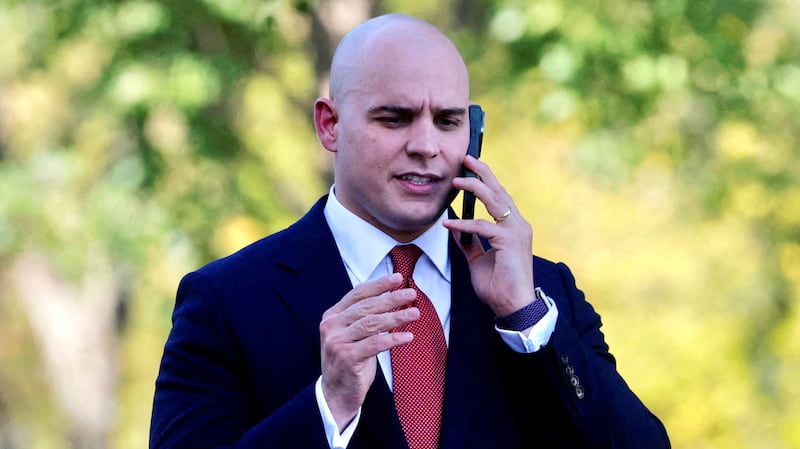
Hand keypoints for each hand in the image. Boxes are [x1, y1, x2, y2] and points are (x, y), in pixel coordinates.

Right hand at [319, 273, 418, 428]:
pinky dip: (393, 339)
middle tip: (411, 294)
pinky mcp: (347, 358)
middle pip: (367, 307)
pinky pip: (375, 344)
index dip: (379, 285)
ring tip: (415, 314)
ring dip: (396, 317)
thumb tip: (392, 297)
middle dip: (392, 299)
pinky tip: (408, 338)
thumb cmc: (349, 361)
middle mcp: (332, 326)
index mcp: (332, 316)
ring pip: (372, 323)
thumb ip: (364, 317)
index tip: (398, 278)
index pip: (357, 293)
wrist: (335, 393)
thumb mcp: (353, 335)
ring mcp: (337, 342)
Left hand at [444, 155, 535, 315]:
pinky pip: (482, 226)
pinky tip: (449, 224)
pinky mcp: (510, 242)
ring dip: (474, 187)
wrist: (513, 307)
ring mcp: (517, 232)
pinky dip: (464, 224)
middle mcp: (518, 225)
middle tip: (466, 158)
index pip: (499, 197)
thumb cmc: (498, 286)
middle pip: (499, 191)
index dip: (486, 180)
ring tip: (456, 180)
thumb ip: (469, 242)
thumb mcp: (478, 260)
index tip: (470, 168)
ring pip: (495, 201)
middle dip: (482, 172)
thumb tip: (455, 227)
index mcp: (513, 227)